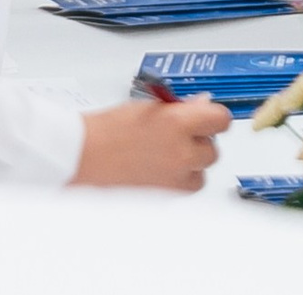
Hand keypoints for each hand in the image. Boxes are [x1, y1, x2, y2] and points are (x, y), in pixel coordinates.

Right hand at [73, 98, 231, 189]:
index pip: (220, 119)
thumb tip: (200, 106)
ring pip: (202, 173)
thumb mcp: (147, 107)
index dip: (214, 117)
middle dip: (200, 140)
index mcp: (177, 123)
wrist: (81, 156)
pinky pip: (185, 188)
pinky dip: (179, 179)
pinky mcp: (165, 196)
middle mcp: (181, 152)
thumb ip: (178, 108)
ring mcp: (174, 178)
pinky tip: (161, 168)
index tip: (208, 116)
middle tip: (182, 134)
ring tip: (168, 153)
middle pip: (213, 149)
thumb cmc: (105, 130)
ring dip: (192, 163)